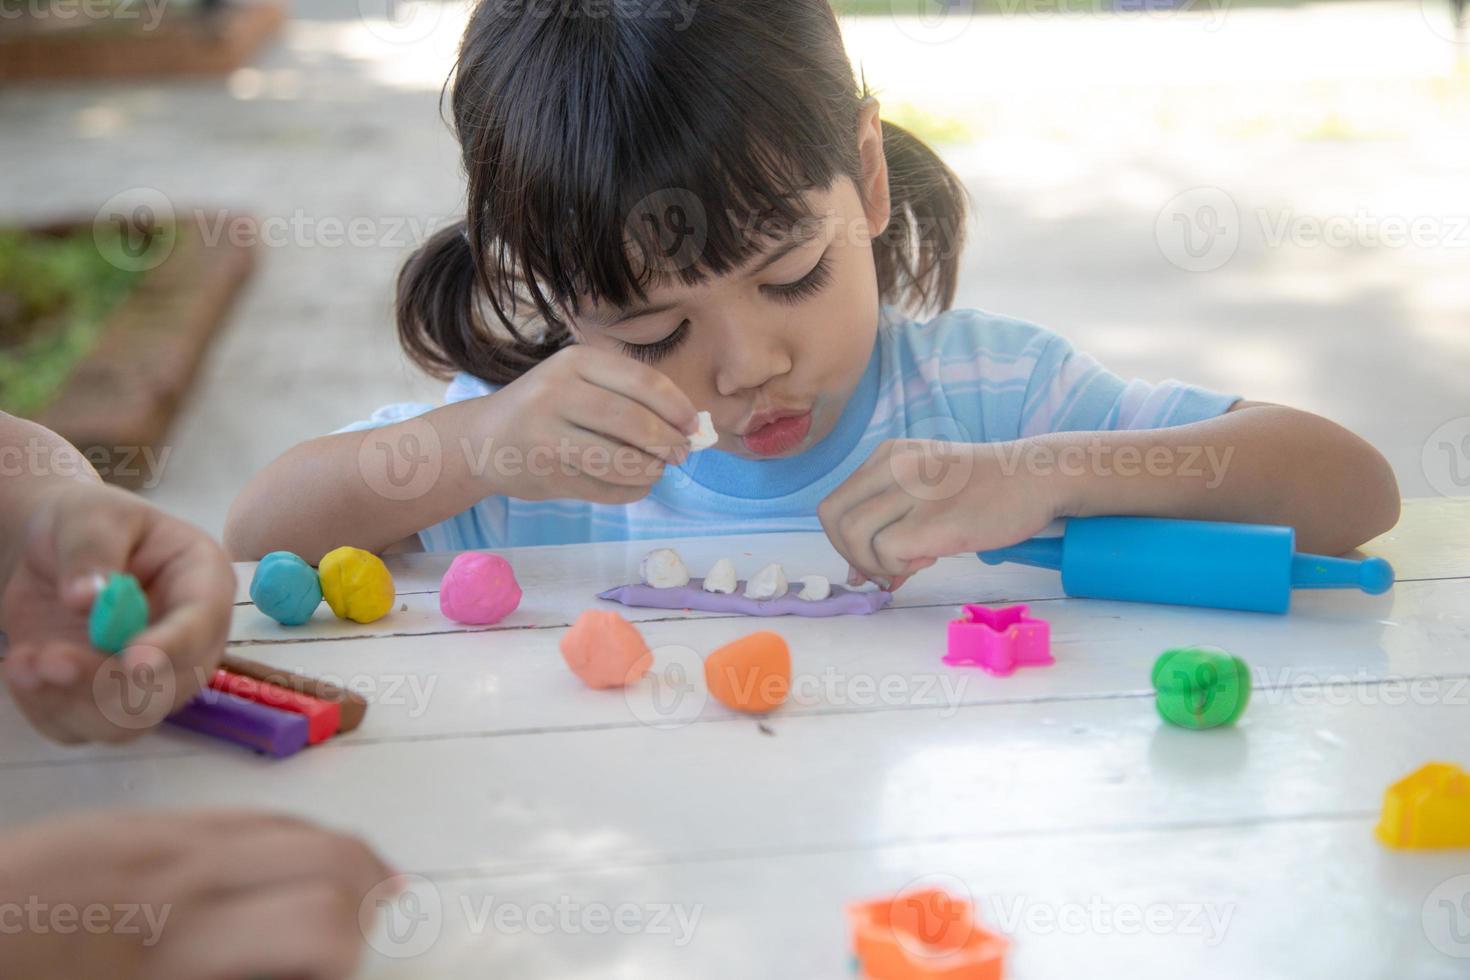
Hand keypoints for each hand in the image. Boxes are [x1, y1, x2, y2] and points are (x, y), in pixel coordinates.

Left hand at [0, 809, 395, 979]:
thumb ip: (226, 974)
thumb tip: (296, 963)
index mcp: (174, 945)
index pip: (319, 923)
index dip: (353, 954)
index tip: (346, 972)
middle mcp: (179, 877)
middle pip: (327, 856)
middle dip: (369, 893)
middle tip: (374, 928)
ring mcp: (156, 837)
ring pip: (288, 824)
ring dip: (334, 858)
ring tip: (351, 892)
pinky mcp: (132, 820)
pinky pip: (234, 816)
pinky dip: (276, 842)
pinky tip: (274, 872)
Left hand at [1, 482, 235, 744]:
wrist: (52, 550)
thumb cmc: (87, 522)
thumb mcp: (90, 516)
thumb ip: (92, 550)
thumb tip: (89, 597)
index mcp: (202, 584)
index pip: (202, 624)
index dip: (173, 647)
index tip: (135, 662)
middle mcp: (189, 641)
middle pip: (170, 688)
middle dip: (105, 684)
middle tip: (49, 660)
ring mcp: (150, 678)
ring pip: (126, 722)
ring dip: (68, 701)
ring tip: (23, 660)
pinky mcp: (104, 700)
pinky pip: (80, 729)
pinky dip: (44, 708)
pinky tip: (21, 665)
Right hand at [481, 345, 698, 503]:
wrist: (482, 439)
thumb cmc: (545, 407)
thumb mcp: (580, 383)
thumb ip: (629, 396)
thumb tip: (691, 425)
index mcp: (575, 362)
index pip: (643, 382)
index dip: (678, 407)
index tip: (694, 426)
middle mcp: (557, 394)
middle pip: (634, 423)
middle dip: (668, 443)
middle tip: (680, 454)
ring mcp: (548, 437)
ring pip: (620, 461)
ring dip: (650, 470)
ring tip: (656, 469)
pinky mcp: (546, 476)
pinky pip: (604, 490)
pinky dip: (631, 491)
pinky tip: (636, 485)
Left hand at [818, 439, 1062, 588]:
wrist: (1037, 478)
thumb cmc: (985, 490)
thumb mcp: (928, 489)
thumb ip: (890, 521)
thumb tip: (859, 576)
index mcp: (888, 455)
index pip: (834, 504)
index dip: (843, 541)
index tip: (873, 558)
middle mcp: (894, 465)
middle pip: (832, 518)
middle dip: (849, 554)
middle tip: (886, 567)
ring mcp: (914, 490)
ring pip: (853, 534)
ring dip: (873, 563)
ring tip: (913, 562)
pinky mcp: (936, 520)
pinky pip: (886, 551)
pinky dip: (897, 567)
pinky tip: (929, 559)